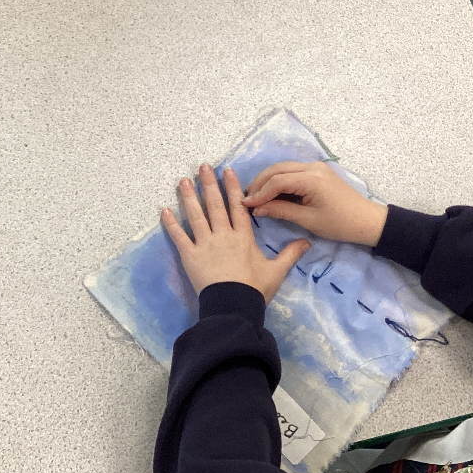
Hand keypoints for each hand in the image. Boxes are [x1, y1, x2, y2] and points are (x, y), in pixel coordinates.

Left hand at [161, 164, 310, 303]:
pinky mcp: (190, 256)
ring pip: (196, 216)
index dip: (233, 188)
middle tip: (203, 166)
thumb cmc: (255, 289)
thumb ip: (290, 254)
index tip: (228, 171)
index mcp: (243, 237)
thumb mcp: (277, 271)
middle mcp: (223, 235)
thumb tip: (308, 242)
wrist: (234, 305)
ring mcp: (205, 244)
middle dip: (209, 184)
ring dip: (189, 197)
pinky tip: (165, 211)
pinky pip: (179, 237)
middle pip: (215, 205)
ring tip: (184, 180)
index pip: (238, 207)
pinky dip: (172, 224)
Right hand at [242, 161, 387, 246]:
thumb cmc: (339, 223)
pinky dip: (280, 180)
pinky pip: (293, 171)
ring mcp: (316, 167)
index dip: (259, 193)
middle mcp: (312, 167)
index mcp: (311, 178)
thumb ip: (281, 211)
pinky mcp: (318, 172)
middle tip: (247, 198)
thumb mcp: (308, 219)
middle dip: (260, 183)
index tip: (245, 204)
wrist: (366, 221)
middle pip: (277, 169)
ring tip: (256, 196)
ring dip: (268, 180)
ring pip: (284, 168)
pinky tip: (272, 192)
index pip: (276, 181)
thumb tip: (257, 208)